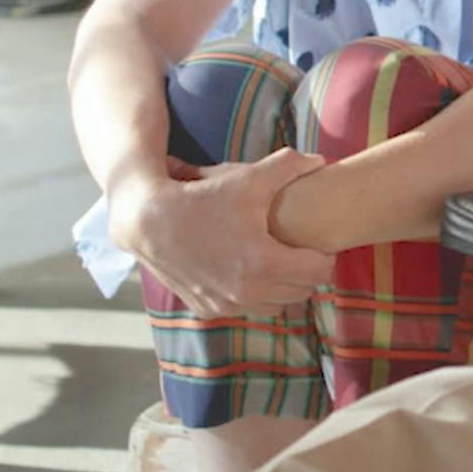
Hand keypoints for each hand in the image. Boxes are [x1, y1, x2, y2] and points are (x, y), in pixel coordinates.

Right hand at [109, 147, 334, 317]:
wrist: (148, 220)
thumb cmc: (202, 197)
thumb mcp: (248, 177)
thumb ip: (290, 166)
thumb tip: (321, 161)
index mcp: (262, 262)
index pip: (318, 272)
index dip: (324, 256)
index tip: (319, 242)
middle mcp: (245, 292)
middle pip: (302, 292)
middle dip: (307, 272)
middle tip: (302, 251)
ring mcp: (225, 305)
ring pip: (276, 306)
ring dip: (284, 288)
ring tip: (280, 262)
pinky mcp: (207, 310)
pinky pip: (248, 310)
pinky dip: (256, 296)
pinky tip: (252, 272)